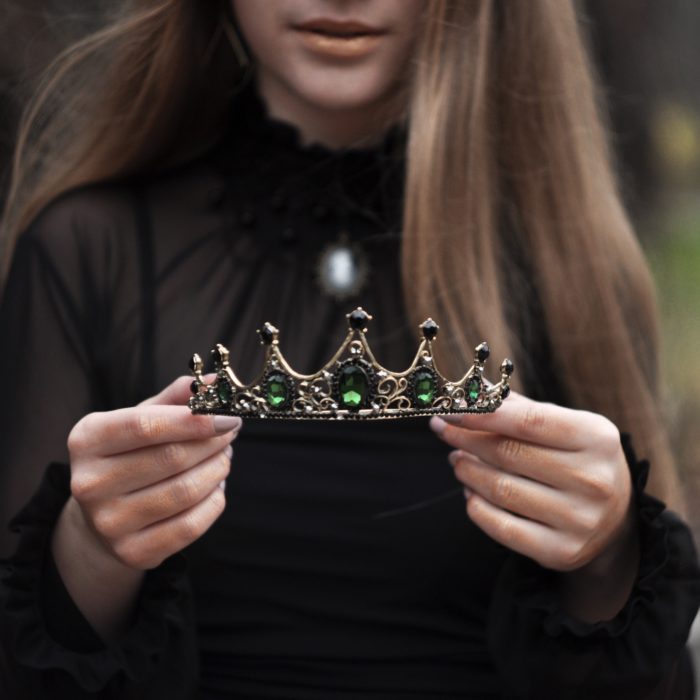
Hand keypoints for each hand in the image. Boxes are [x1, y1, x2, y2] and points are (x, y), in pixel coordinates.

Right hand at [66, 375, 241, 569]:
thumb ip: (177, 398)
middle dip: (213, 442)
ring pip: (185, 491)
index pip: (145, 425)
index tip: (228, 416)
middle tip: (231, 431)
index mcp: (87, 439)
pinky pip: (192, 524)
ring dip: (218, 469)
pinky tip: (215, 486)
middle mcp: (89, 483)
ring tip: (224, 456)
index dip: (194, 420)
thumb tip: (218, 383)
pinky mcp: (133, 553)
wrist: (101, 519)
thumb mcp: (141, 419)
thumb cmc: (129, 456)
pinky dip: (215, 500)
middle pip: (171, 458)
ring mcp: (109, 523)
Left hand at [429, 391, 633, 573]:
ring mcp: (579, 520)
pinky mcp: (562, 552)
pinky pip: (501, 527)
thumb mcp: (566, 426)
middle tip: (444, 432)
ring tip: (457, 459)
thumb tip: (471, 394)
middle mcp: (594, 480)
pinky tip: (470, 490)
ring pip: (500, 490)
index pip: (527, 421)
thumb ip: (520, 409)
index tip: (448, 409)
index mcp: (597, 438)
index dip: (481, 414)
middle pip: (508, 454)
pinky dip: (475, 506)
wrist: (615, 520)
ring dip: (467, 471)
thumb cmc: (580, 460)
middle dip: (466, 439)